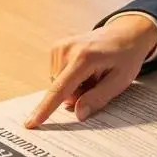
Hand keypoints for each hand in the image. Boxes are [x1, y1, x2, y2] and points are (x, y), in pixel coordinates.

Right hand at [24, 15, 156, 128]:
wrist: (126, 33)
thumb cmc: (126, 56)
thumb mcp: (120, 81)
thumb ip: (98, 98)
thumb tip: (77, 114)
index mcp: (84, 58)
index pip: (60, 89)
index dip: (45, 109)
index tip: (31, 123)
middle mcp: (67, 49)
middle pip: (61, 90)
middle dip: (77, 95)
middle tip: (98, 82)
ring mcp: (60, 46)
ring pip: (58, 84)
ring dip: (74, 86)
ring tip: (93, 74)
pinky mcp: (57, 47)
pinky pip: (58, 75)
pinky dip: (71, 78)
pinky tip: (85, 69)